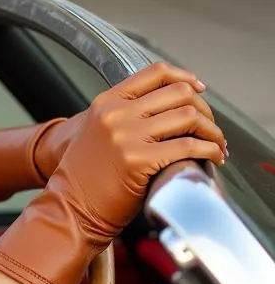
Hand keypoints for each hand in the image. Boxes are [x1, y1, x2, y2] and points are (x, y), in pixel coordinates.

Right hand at [0, 80, 216, 199]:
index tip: (199, 90)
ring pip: (188, 116)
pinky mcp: (139, 160)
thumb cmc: (85, 180)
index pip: (156, 73)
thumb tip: (170, 109)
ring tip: (216, 144)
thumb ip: (124, 116)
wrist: (68, 210)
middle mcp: (116, 114)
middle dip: (204, 110)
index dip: (185, 77)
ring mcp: (126, 136)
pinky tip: (213, 157)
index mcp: (105, 103)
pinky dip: (209, 149)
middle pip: (179, 92)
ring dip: (211, 130)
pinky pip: (188, 146)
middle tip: (209, 127)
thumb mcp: (97, 134)